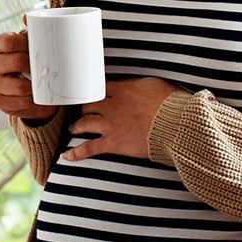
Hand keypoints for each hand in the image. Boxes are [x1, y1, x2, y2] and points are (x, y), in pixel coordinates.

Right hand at [0, 30, 58, 122]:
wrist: (28, 86)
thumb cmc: (30, 59)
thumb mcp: (30, 43)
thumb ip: (31, 29)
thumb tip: (27, 17)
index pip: (6, 41)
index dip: (24, 44)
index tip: (37, 47)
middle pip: (14, 62)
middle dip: (32, 65)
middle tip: (43, 67)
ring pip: (17, 86)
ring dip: (33, 86)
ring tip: (41, 84)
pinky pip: (16, 103)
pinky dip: (29, 101)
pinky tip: (33, 97)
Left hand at [65, 77, 180, 160]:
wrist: (174, 123)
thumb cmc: (170, 104)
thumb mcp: (154, 84)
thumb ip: (140, 85)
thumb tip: (137, 86)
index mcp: (122, 90)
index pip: (101, 88)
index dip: (94, 92)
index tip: (92, 94)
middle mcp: (112, 106)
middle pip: (89, 105)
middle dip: (84, 109)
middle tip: (82, 112)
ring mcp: (110, 124)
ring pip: (84, 123)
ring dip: (77, 126)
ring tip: (74, 129)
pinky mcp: (112, 142)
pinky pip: (88, 148)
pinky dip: (76, 153)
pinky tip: (67, 156)